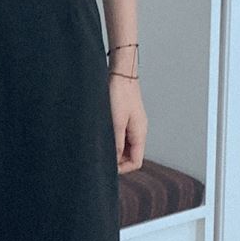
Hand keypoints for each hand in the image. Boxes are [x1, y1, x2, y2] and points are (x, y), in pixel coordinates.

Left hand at [108, 58, 147, 178]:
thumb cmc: (119, 95)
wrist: (121, 72)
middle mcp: (138, 131)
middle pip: (130, 155)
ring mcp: (133, 124)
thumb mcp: (116, 122)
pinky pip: (121, 135)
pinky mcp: (126, 117)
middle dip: (117, 160)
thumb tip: (114, 162)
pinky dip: (112, 139)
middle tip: (100, 156)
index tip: (106, 166)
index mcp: (140, 134)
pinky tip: (101, 134)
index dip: (122, 168)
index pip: (136, 162)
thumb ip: (116, 144)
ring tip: (99, 145)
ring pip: (124, 146)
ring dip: (113, 149)